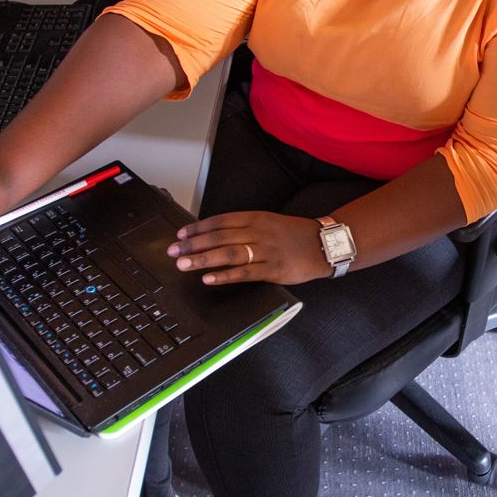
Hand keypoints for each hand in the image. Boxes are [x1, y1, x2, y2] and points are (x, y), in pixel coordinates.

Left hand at [167, 211, 331, 286]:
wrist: (323, 245)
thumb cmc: (294, 235)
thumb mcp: (269, 222)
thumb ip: (245, 228)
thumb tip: (215, 235)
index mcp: (255, 218)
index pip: (220, 221)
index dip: (198, 228)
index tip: (181, 234)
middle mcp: (258, 232)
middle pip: (219, 237)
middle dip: (193, 244)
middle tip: (174, 251)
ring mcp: (265, 251)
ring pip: (228, 254)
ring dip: (203, 259)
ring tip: (184, 264)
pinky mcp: (272, 270)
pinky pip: (244, 273)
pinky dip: (224, 276)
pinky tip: (209, 279)